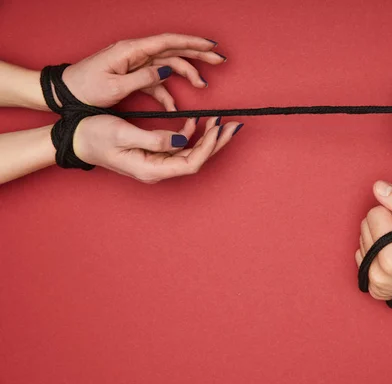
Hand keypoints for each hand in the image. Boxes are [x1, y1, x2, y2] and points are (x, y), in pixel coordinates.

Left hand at [62, 33, 225, 109]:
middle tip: (219, 59)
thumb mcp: (114, 87)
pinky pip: (156, 82)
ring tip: (203, 85)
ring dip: (187, 74)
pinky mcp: (134, 76)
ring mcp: (136, 64)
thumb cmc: (85, 88)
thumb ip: (143, 78)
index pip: (167, 42)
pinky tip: (176, 106)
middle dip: (198, 53)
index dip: (192, 43)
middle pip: (173, 49)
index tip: (211, 46)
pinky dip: (168, 93)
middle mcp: (136, 54)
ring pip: (168, 65)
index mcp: (130, 51)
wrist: (65, 93)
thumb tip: (167, 71)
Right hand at [73, 116, 242, 182]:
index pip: (191, 162)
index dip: (209, 146)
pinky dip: (192, 135)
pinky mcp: (154, 155)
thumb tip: (183, 139)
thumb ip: (153, 139)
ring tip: (222, 122)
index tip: (219, 126)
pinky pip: (180, 149)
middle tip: (234, 125)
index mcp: (152, 169)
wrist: (75, 140)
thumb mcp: (122, 134)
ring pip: (192, 154)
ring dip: (209, 139)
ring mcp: (157, 164)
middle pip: (197, 160)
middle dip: (217, 143)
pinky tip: (197, 122)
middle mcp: (158, 170)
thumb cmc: (94, 136)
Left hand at [355, 180, 391, 302]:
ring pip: (363, 241)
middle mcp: (378, 273)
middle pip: (366, 226)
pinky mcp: (375, 289)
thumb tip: (378, 188)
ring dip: (381, 238)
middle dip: (386, 225)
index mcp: (391, 256)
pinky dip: (377, 253)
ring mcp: (376, 283)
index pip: (374, 213)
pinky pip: (363, 258)